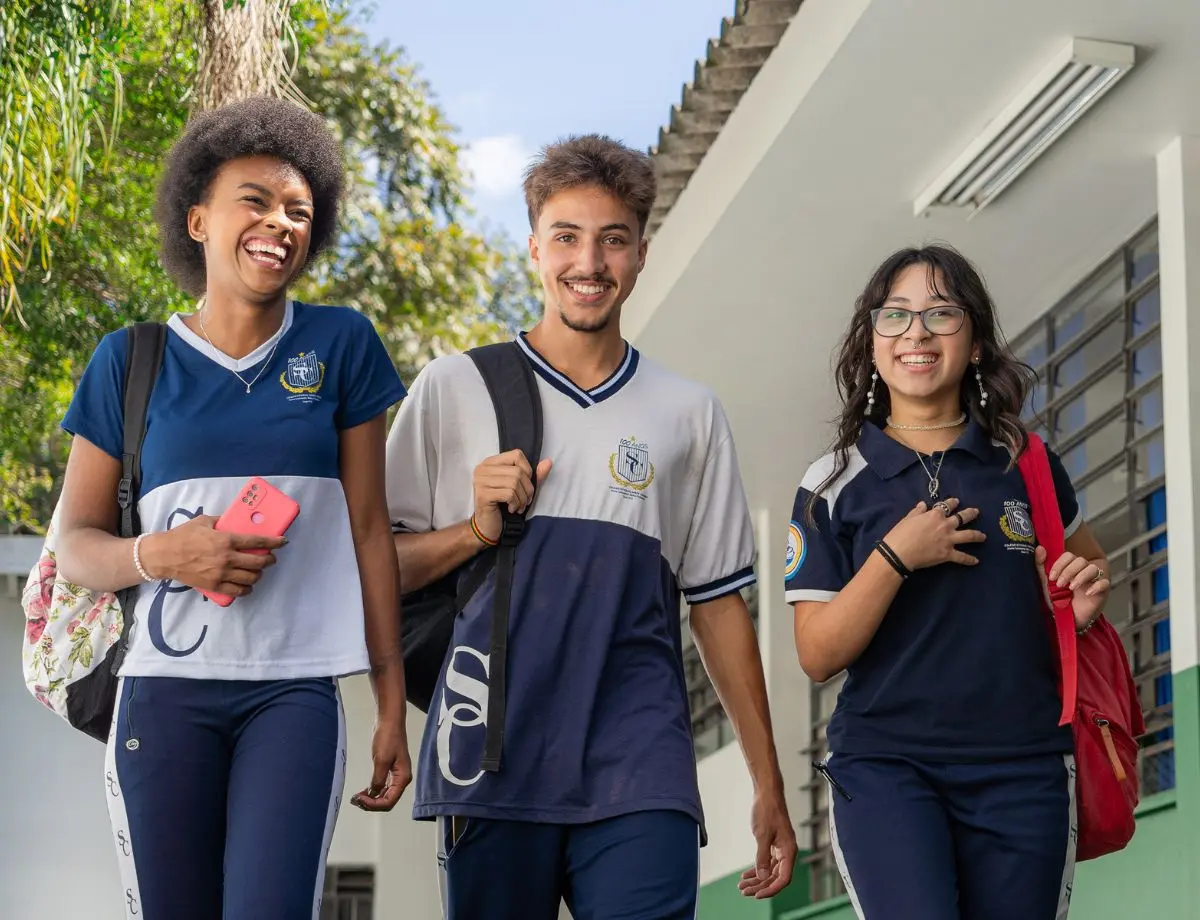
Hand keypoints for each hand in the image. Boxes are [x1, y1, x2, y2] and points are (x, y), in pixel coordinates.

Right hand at [139, 515, 284, 597]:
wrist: (163, 556)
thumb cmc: (183, 536)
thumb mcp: (204, 521)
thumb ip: (222, 521)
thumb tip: (235, 520)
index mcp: (227, 540)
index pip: (257, 541)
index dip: (274, 542)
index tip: (283, 542)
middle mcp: (227, 558)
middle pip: (258, 562)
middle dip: (269, 560)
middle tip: (270, 558)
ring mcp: (222, 574)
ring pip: (251, 578)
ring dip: (259, 574)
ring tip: (258, 571)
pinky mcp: (215, 586)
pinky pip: (238, 591)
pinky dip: (246, 589)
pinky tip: (248, 585)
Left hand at [351, 719, 411, 811]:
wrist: (389, 721)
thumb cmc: (387, 738)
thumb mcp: (381, 760)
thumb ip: (377, 780)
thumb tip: (373, 795)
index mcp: (403, 778)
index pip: (389, 801)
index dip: (374, 804)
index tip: (360, 799)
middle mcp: (401, 780)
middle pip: (387, 801)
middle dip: (371, 803)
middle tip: (356, 800)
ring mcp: (396, 776)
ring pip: (384, 795)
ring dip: (371, 799)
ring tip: (357, 797)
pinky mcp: (390, 771)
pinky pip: (382, 787)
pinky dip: (373, 791)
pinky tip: (363, 791)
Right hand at [471, 450, 552, 541]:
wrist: (487, 526)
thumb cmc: (503, 505)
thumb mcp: (520, 488)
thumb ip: (533, 475)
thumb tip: (548, 462)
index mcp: (491, 463)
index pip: (516, 455)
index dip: (527, 470)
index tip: (525, 485)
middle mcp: (483, 469)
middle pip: (517, 471)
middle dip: (527, 489)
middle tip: (526, 501)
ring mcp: (481, 481)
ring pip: (514, 482)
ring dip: (522, 498)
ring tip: (519, 506)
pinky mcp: (483, 495)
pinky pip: (509, 494)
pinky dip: (515, 503)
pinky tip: (512, 509)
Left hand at [736, 787, 796, 898]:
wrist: (767, 793)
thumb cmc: (767, 810)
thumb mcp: (762, 834)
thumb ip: (762, 857)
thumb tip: (761, 877)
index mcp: (789, 851)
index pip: (783, 879)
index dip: (771, 889)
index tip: (757, 895)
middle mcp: (787, 852)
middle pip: (775, 877)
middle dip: (760, 886)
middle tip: (744, 891)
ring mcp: (781, 848)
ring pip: (770, 871)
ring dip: (757, 879)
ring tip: (742, 886)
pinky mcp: (774, 844)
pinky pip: (767, 862)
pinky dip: (757, 869)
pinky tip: (746, 875)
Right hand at [882, 497, 985, 571]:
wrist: (900, 552)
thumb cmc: (901, 534)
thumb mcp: (908, 518)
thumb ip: (917, 511)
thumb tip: (923, 504)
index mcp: (935, 515)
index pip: (947, 505)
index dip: (952, 502)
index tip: (956, 501)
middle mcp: (945, 525)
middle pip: (962, 518)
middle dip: (970, 514)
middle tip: (976, 512)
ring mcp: (949, 540)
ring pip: (968, 535)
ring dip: (977, 535)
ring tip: (983, 536)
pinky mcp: (948, 554)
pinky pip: (962, 557)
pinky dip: (969, 559)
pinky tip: (976, 561)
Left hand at [1035, 546, 1109, 629]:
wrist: (1064, 620)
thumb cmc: (1055, 601)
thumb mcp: (1044, 583)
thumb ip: (1040, 566)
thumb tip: (1039, 548)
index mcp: (1069, 568)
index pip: (1068, 555)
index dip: (1060, 563)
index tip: (1052, 577)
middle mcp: (1081, 572)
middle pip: (1080, 560)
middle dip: (1068, 571)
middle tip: (1060, 584)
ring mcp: (1092, 581)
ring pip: (1093, 569)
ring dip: (1081, 576)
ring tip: (1071, 588)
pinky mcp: (1100, 592)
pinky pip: (1104, 583)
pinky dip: (1096, 586)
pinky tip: (1087, 593)